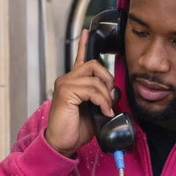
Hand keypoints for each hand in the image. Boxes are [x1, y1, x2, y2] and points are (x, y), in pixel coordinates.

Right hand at [45, 29, 116, 157]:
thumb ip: (102, 99)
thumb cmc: (74, 130)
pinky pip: (91, 89)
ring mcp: (65, 85)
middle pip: (94, 65)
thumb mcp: (94, 112)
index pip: (80, 59)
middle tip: (110, 97)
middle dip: (108, 80)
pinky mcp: (66, 93)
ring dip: (106, 95)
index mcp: (73, 83)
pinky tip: (103, 110)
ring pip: (94, 78)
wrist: (62, 144)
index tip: (87, 32)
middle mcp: (67, 80)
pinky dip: (102, 100)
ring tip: (106, 109)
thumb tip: (114, 93)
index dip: (84, 45)